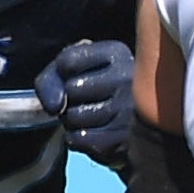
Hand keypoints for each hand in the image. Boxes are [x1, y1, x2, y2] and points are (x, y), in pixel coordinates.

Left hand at [35, 39, 133, 163]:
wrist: (141, 125)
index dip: (62, 74)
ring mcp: (130, 110)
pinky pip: (79, 138)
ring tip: (95, 118)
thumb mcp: (76, 70)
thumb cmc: (100, 91)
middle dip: (70, 100)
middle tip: (90, 101)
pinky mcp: (126, 139)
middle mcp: (130, 77)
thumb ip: (52, 77)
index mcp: (118, 53)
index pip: (68, 61)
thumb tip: (55, 107)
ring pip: (73, 117)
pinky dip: (80, 139)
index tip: (80, 77)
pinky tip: (98, 134)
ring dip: (74, 122)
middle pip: (70, 90)